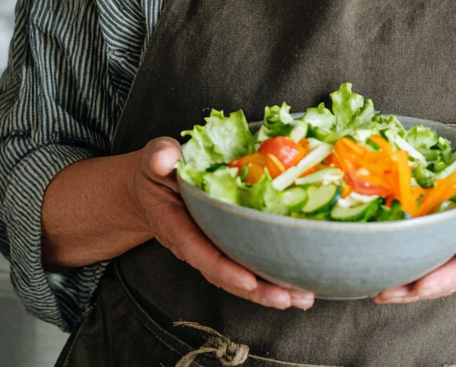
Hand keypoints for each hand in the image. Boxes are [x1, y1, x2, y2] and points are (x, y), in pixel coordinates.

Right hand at [133, 137, 314, 310]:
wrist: (154, 187)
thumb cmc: (156, 172)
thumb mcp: (154, 160)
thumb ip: (159, 158)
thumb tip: (166, 159)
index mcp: (176, 227)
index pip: (200, 253)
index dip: (224, 270)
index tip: (248, 281)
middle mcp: (196, 245)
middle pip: (226, 276)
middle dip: (257, 290)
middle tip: (288, 297)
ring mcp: (211, 247)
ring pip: (240, 276)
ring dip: (270, 289)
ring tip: (301, 297)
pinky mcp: (225, 242)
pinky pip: (247, 263)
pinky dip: (270, 275)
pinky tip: (296, 282)